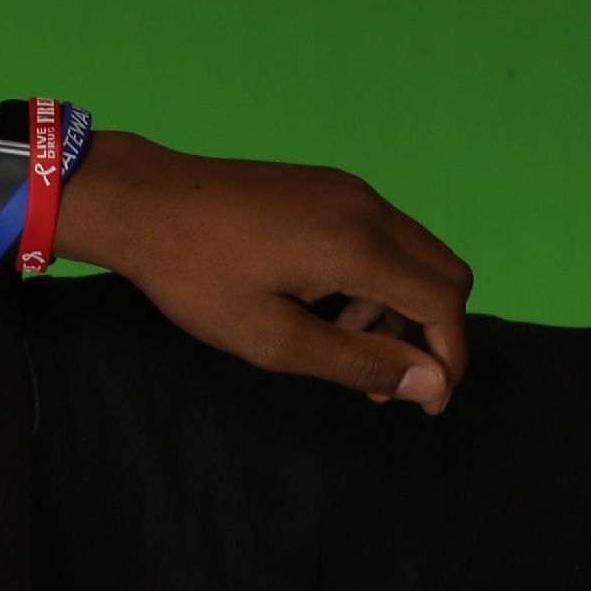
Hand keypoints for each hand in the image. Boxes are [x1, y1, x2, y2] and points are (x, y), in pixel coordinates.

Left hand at [59, 134, 475, 412]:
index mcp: (358, 245)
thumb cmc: (195, 274)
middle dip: (430, 333)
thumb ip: (358, 362)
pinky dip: (375, 277)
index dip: (448, 358)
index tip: (426, 403)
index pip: (444, 302)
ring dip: (398, 307)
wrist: (143, 202)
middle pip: (445, 274)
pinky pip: (382, 235)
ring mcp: (349, 191)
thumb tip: (430, 384)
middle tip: (386, 380)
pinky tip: (325, 304)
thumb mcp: (273, 338)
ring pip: (414, 255)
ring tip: (342, 343)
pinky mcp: (329, 186)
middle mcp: (367, 208)